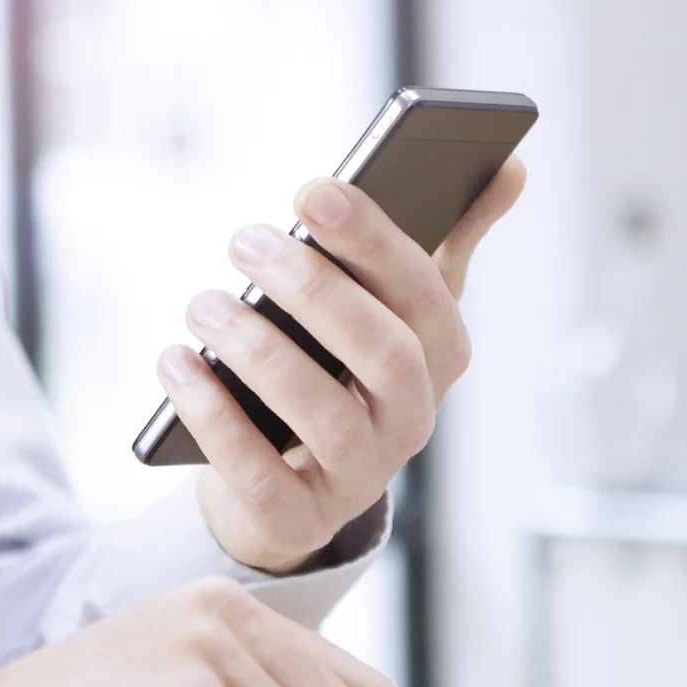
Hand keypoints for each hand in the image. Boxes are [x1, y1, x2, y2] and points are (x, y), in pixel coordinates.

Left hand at [156, 158, 525, 572]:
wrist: (279, 484)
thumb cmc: (336, 372)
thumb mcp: (389, 310)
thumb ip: (445, 239)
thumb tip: (510, 166)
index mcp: (439, 357)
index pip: (424, 293)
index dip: (372, 240)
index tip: (312, 190)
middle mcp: (411, 422)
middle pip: (382, 354)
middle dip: (313, 290)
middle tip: (244, 239)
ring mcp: (358, 477)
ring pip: (321, 415)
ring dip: (257, 351)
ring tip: (203, 304)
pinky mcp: (296, 520)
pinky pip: (258, 474)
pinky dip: (213, 416)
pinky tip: (176, 363)